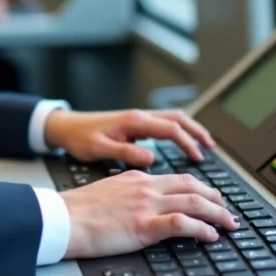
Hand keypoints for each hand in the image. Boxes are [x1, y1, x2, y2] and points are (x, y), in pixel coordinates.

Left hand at [44, 109, 214, 165]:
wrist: (64, 127)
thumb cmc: (79, 138)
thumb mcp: (99, 148)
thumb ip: (125, 153)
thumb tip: (151, 158)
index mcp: (134, 121)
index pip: (170, 129)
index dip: (188, 143)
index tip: (199, 158)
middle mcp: (138, 117)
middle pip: (176, 118)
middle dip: (196, 131)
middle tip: (211, 147)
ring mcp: (137, 119)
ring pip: (171, 119)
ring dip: (189, 129)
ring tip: (203, 145)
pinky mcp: (133, 125)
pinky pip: (162, 125)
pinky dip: (177, 132)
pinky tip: (180, 144)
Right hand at [60, 170, 238, 259]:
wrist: (64, 218)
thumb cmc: (79, 209)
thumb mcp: (109, 190)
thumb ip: (129, 191)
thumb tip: (141, 201)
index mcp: (137, 178)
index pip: (177, 178)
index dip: (200, 187)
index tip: (210, 196)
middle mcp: (146, 187)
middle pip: (191, 186)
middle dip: (215, 197)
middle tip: (227, 210)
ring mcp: (146, 205)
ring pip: (193, 202)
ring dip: (217, 213)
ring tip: (229, 224)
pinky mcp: (144, 226)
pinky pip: (182, 223)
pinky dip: (201, 229)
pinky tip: (210, 236)